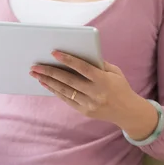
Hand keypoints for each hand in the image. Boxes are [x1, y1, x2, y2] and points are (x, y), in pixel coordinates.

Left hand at [30, 51, 158, 138]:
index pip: (83, 68)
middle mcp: (95, 93)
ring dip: (48, 82)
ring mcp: (89, 104)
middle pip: (68, 80)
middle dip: (50, 72)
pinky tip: (46, 84)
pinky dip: (55, 91)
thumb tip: (80, 54)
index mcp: (104, 80)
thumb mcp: (115, 72)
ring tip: (36, 74)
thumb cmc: (120, 87)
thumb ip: (99, 64)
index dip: (68, 60)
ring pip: (64, 91)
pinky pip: (67, 100)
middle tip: (35, 66)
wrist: (127, 111)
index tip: (54, 53)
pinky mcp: (85, 111)